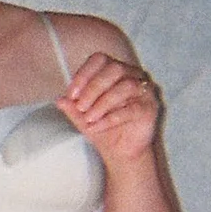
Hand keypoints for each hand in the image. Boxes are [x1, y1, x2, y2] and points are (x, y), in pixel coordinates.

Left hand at [57, 52, 160, 168]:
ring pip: (125, 86)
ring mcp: (144, 91)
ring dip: (102, 103)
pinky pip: (132, 108)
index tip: (71, 95)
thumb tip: (59, 100)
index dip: (83, 74)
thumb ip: (72, 107)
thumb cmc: (103, 128)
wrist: (121, 152)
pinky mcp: (150, 108)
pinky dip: (110, 118)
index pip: (99, 59)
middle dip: (93, 88)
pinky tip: (97, 127)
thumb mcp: (82, 117)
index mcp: (114, 71)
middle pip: (114, 69)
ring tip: (88, 119)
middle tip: (80, 106)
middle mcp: (133, 76)